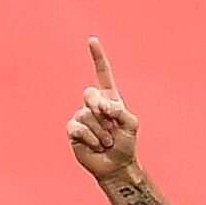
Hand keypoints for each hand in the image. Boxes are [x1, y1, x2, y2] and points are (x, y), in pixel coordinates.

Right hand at [66, 37, 138, 180]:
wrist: (116, 164)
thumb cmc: (125, 143)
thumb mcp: (131, 124)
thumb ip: (121, 111)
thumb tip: (104, 106)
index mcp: (109, 98)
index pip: (102, 74)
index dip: (97, 57)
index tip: (92, 40)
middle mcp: (93, 105)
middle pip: (90, 93)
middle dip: (101, 108)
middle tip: (111, 124)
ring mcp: (81, 116)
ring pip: (86, 115)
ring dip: (101, 132)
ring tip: (107, 142)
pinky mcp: (73, 130)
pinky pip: (78, 127)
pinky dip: (91, 138)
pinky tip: (96, 145)